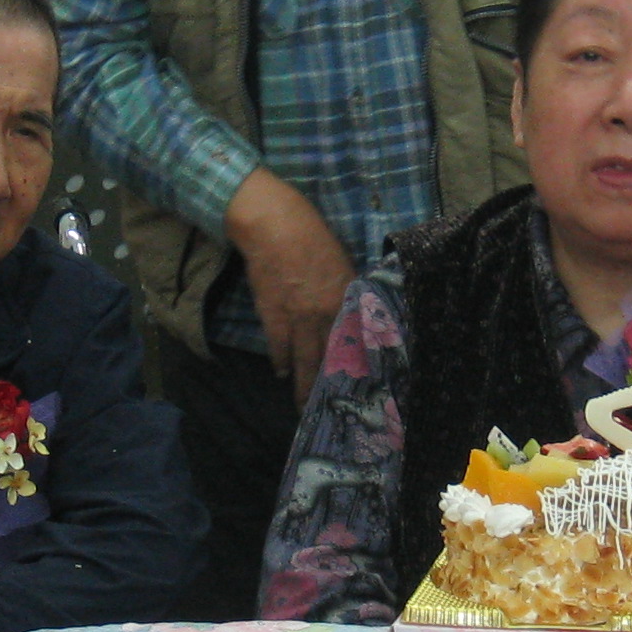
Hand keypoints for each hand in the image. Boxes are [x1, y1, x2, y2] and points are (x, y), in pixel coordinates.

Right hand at [225, 170, 353, 401]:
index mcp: (346, 297)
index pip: (355, 339)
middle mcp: (325, 312)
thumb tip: (353, 313)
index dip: (355, 364)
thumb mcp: (342, 262)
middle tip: (328, 406)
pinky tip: (282, 371)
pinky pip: (278, 345)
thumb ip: (347, 291)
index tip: (358, 384)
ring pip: (304, 358)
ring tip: (303, 402)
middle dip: (327, 385)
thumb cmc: (312, 235)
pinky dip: (280, 360)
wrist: (274, 224)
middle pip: (329, 356)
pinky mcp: (273, 313)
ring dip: (303, 382)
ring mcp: (298, 315)